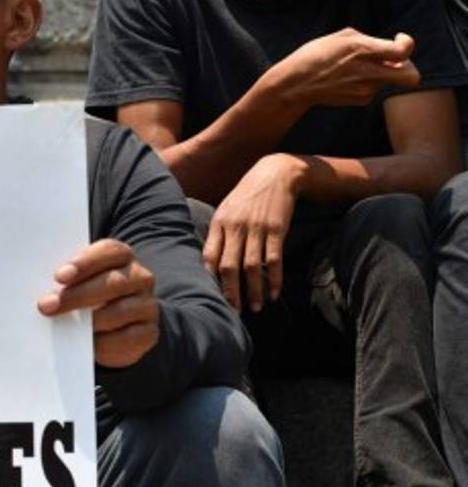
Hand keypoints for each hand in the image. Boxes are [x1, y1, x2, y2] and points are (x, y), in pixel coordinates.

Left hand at [36, 239, 159, 368]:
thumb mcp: (79, 281)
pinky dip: (103, 343)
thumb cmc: (89, 294)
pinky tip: (86, 344)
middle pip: (113, 282)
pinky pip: (127, 338)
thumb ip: (67, 281)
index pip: (109, 251)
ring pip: (119, 311)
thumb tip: (46, 294)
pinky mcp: (149, 332)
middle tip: (48, 306)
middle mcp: (140, 277)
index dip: (84, 263)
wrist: (120, 324)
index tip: (59, 277)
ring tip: (65, 326)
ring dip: (88, 321)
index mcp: (121, 256)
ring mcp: (147, 305)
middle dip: (77, 295)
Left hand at [204, 153, 303, 312]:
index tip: (210, 297)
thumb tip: (208, 264)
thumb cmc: (246, 198)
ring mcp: (256, 228)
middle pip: (228, 266)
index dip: (208, 279)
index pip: (209, 256)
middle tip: (233, 312)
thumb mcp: (226, 211)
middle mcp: (235, 227)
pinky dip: (274, 279)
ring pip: (251, 266)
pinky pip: (274, 259)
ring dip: (253, 290)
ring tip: (256, 308)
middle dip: (230, 292)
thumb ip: (218, 235)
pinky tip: (274, 293)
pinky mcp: (277, 229)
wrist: (274, 174)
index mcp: (219, 223)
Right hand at [274, 28, 418, 108]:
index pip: (403, 52)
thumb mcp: (341, 37)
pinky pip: (376, 88)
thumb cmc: (315, 56)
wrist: (295, 85)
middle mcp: (367, 73)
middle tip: (397, 60)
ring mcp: (365, 89)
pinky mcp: (361, 100)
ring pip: (390, 79)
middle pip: (410, 77)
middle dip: (409, 67)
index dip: (407, 43)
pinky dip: (370, 81)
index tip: (398, 38)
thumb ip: (370, 40)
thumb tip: (388, 47)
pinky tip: (350, 78)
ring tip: (358, 67)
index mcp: (362, 50)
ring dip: (383, 72)